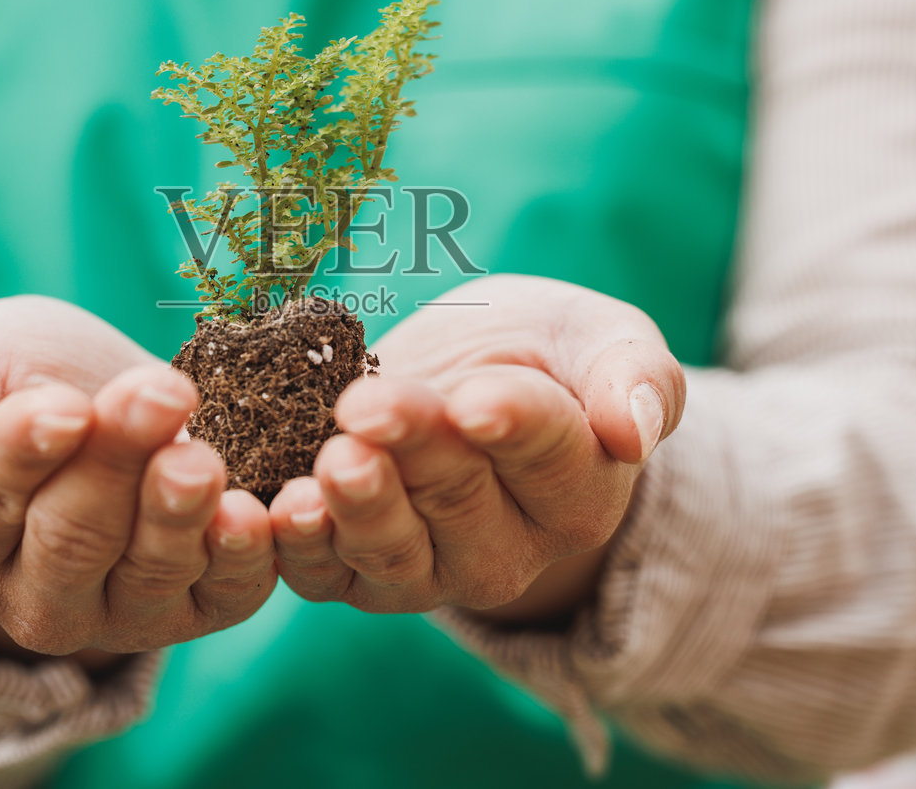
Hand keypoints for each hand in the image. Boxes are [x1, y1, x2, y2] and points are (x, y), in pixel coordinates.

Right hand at [0, 296, 275, 658]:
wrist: (89, 397)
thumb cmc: (4, 378)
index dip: (25, 452)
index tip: (67, 407)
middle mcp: (28, 599)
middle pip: (71, 538)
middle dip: (116, 462)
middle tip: (157, 395)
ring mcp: (114, 613)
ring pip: (146, 571)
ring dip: (177, 511)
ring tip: (199, 457)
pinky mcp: (195, 608)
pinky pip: (223, 595)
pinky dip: (241, 559)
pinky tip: (249, 514)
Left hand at [268, 274, 682, 622]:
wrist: (477, 378)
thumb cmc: (551, 353)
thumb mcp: (605, 340)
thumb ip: (635, 376)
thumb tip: (634, 429)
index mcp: (580, 488)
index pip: (548, 453)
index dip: (509, 425)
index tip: (475, 402)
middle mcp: (510, 545)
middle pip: (459, 497)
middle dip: (413, 448)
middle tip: (370, 408)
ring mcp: (432, 567)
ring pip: (392, 550)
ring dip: (356, 507)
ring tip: (333, 462)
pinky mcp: (361, 573)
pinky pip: (327, 574)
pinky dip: (300, 549)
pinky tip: (280, 511)